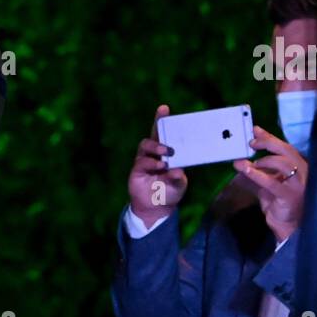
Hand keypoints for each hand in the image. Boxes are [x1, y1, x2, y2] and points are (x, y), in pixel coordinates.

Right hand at [127, 104, 187, 227]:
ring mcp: (144, 161)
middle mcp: (154, 154)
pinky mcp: (136, 171)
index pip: (164, 134)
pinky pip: (141, 162)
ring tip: (167, 152)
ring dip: (156, 146)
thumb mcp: (179, 185)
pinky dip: (151, 163)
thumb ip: (179, 178)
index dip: (162, 120)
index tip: (164, 108)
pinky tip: (161, 166)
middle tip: (164, 118)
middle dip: (157, 122)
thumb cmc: (170, 192)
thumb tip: (177, 171)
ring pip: (145, 145)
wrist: (157, 209)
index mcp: (166, 153)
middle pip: (153, 134)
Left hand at [232, 126, 306, 242]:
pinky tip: (246, 171)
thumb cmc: (279, 203)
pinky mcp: (290, 196)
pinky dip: (258, 175)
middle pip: (287, 151)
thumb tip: (243, 158)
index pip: (285, 147)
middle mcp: (303, 173)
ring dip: (263, 160)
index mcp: (299, 166)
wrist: (287, 226)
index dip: (270, 137)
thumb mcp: (269, 182)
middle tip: (251, 143)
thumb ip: (260, 170)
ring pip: (283, 163)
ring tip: (248, 163)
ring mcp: (299, 184)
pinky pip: (273, 183)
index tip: (255, 130)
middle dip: (268, 143)